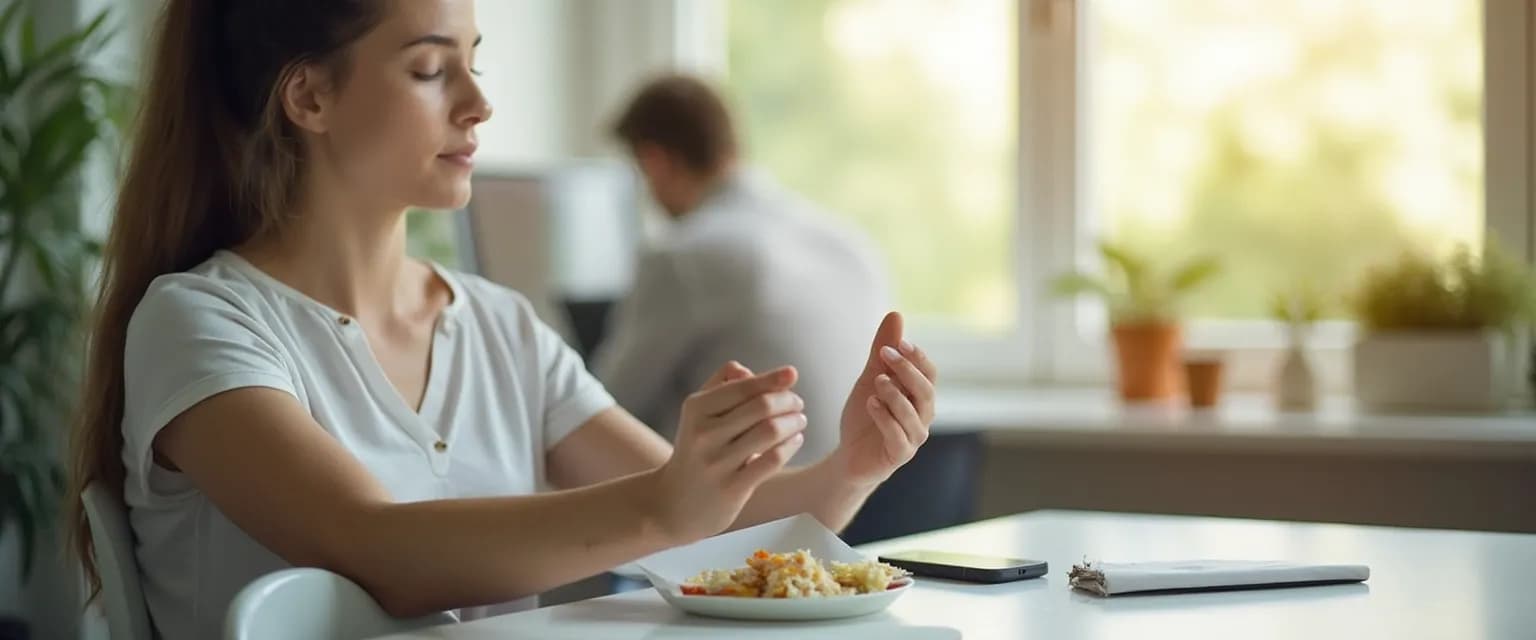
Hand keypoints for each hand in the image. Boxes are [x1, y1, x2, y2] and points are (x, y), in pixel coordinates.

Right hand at [652, 361, 806, 543]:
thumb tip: (747, 371)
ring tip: (799, 420)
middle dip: (787, 401)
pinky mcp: (732, 488)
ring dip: (793, 422)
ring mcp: (717, 462)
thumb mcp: (697, 414)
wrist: (672, 504)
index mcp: (696, 409)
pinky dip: (790, 446)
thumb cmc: (694, 451)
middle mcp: (704, 433)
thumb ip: (721, 385)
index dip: (772, 379)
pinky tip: (795, 440)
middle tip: (797, 403)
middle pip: (761, 406)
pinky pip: (772, 460)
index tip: (792, 374)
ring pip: (770, 432)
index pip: (742, 386)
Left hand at [832, 312, 937, 485]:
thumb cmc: (867, 415)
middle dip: (907, 370)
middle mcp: (921, 416)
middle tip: (885, 355)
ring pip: (913, 414)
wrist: (850, 455)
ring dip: (895, 394)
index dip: (917, 357)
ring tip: (877, 381)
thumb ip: (882, 351)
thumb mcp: (871, 378)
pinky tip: (871, 404)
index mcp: (918, 396)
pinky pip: (898, 437)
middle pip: (926, 391)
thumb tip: (896, 314)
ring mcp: (912, 437)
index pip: (929, 373)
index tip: (898, 342)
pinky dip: (885, 418)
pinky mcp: (898, 455)